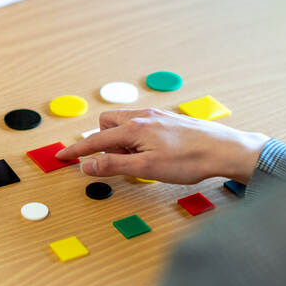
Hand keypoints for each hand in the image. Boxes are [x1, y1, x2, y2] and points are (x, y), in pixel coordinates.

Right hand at [56, 108, 268, 184]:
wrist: (225, 149)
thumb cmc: (188, 160)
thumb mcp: (146, 169)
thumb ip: (113, 167)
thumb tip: (86, 166)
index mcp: (133, 129)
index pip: (95, 141)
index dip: (77, 151)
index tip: (60, 157)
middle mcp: (142, 116)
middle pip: (107, 125)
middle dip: (102, 142)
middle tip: (117, 163)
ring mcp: (157, 116)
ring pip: (124, 123)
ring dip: (121, 140)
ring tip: (137, 160)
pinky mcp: (169, 119)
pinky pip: (141, 124)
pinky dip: (136, 138)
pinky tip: (153, 152)